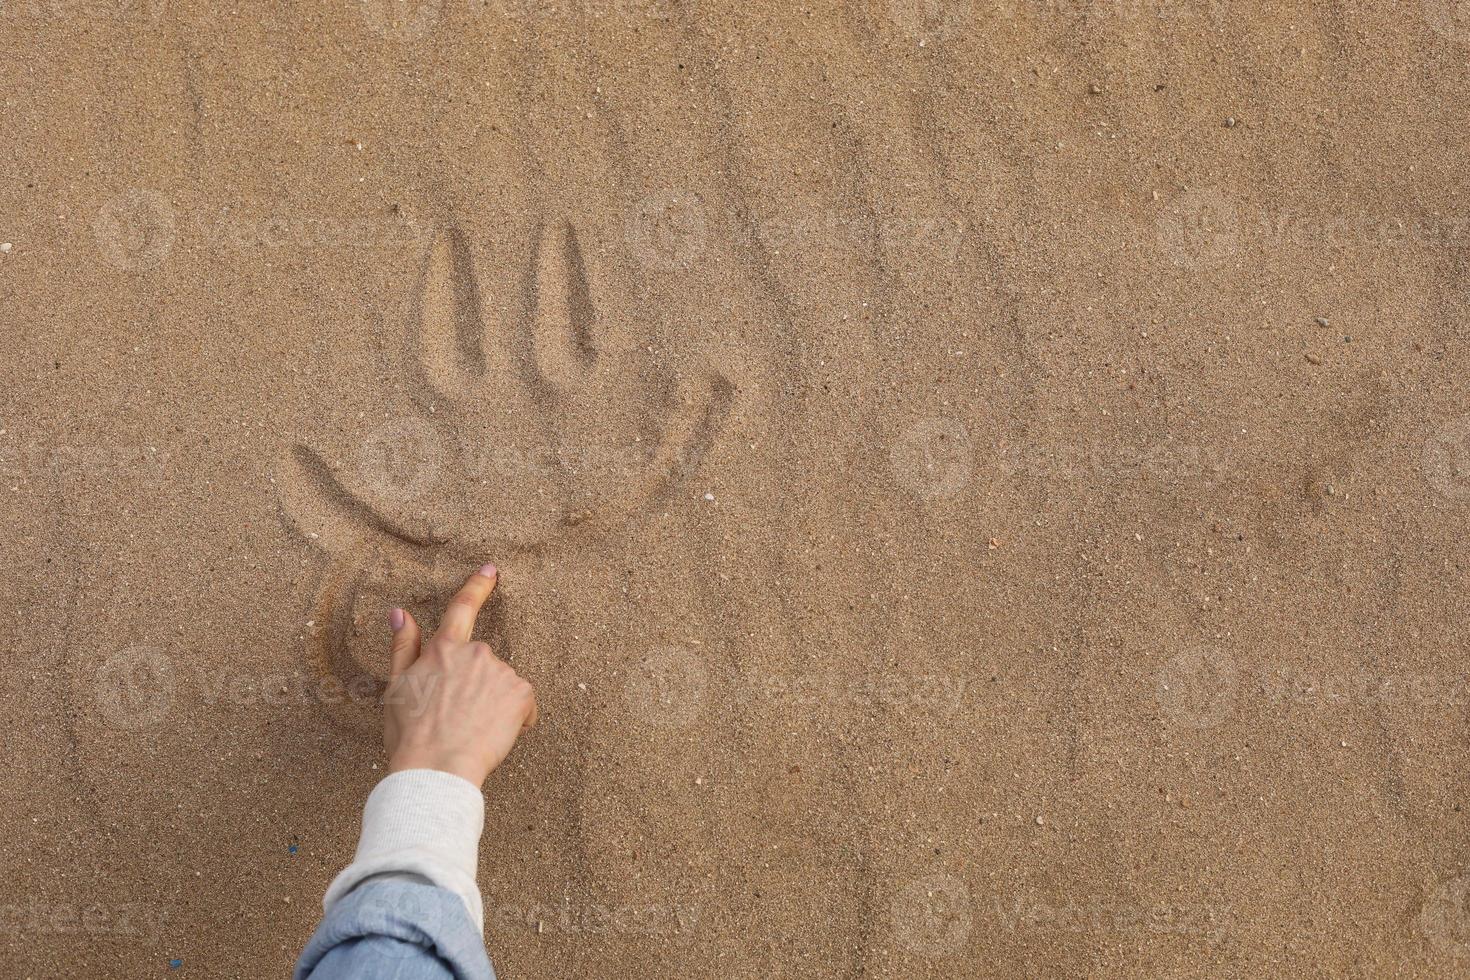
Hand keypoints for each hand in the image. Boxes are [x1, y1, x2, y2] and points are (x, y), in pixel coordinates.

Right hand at [382, 564, 537, 785]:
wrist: (436, 769)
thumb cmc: (411, 733)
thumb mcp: (397, 687)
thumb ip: (404, 645)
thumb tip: (399, 611)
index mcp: (444, 648)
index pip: (462, 608)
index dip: (478, 586)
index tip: (491, 570)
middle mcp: (476, 652)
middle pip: (483, 663)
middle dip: (476, 685)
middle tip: (456, 717)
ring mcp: (501, 671)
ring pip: (503, 685)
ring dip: (494, 703)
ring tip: (472, 730)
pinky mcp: (522, 694)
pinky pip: (524, 705)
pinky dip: (516, 719)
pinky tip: (494, 736)